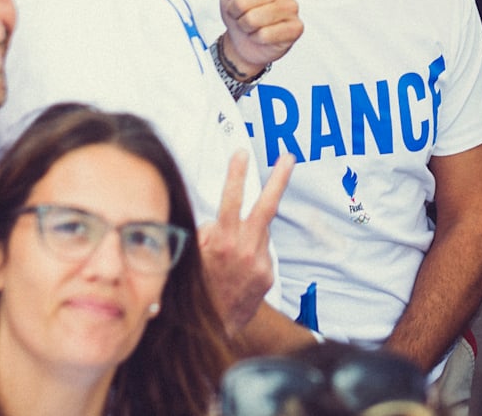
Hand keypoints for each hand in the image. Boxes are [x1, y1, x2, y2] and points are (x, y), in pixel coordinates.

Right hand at [197, 149, 291, 331]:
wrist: (213, 326)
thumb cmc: (199, 288)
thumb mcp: (193, 257)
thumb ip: (207, 234)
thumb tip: (219, 221)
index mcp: (222, 243)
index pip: (231, 200)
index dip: (236, 175)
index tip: (242, 154)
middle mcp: (245, 250)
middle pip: (266, 207)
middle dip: (278, 179)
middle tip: (288, 157)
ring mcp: (260, 263)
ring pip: (259, 233)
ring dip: (249, 234)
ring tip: (232, 255)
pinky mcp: (268, 274)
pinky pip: (261, 252)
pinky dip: (251, 253)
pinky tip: (239, 269)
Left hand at [219, 0, 301, 71]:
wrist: (244, 38)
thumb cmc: (239, 5)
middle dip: (235, 11)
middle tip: (241, 12)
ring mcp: (293, 7)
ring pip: (255, 18)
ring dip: (245, 25)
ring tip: (250, 23)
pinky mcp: (296, 28)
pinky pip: (266, 34)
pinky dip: (257, 37)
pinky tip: (262, 35)